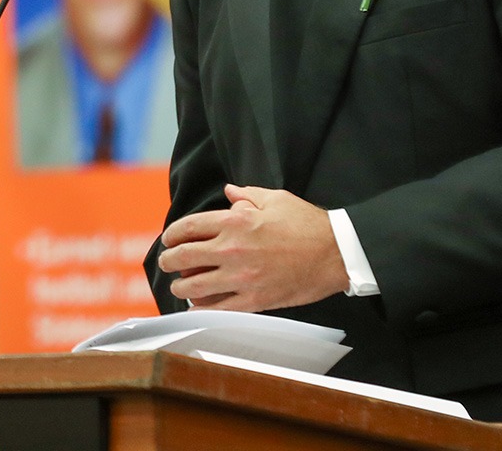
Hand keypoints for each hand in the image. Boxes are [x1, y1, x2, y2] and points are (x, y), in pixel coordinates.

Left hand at [156, 184, 349, 311]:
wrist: (335, 253)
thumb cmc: (307, 223)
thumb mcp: (275, 199)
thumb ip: (246, 195)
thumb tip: (229, 192)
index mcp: (235, 222)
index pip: (189, 228)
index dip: (173, 235)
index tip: (169, 240)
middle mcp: (232, 250)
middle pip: (183, 258)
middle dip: (168, 261)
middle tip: (166, 263)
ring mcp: (241, 277)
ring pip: (194, 287)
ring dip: (180, 287)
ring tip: (180, 286)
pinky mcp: (254, 300)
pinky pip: (217, 309)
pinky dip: (202, 308)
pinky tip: (198, 305)